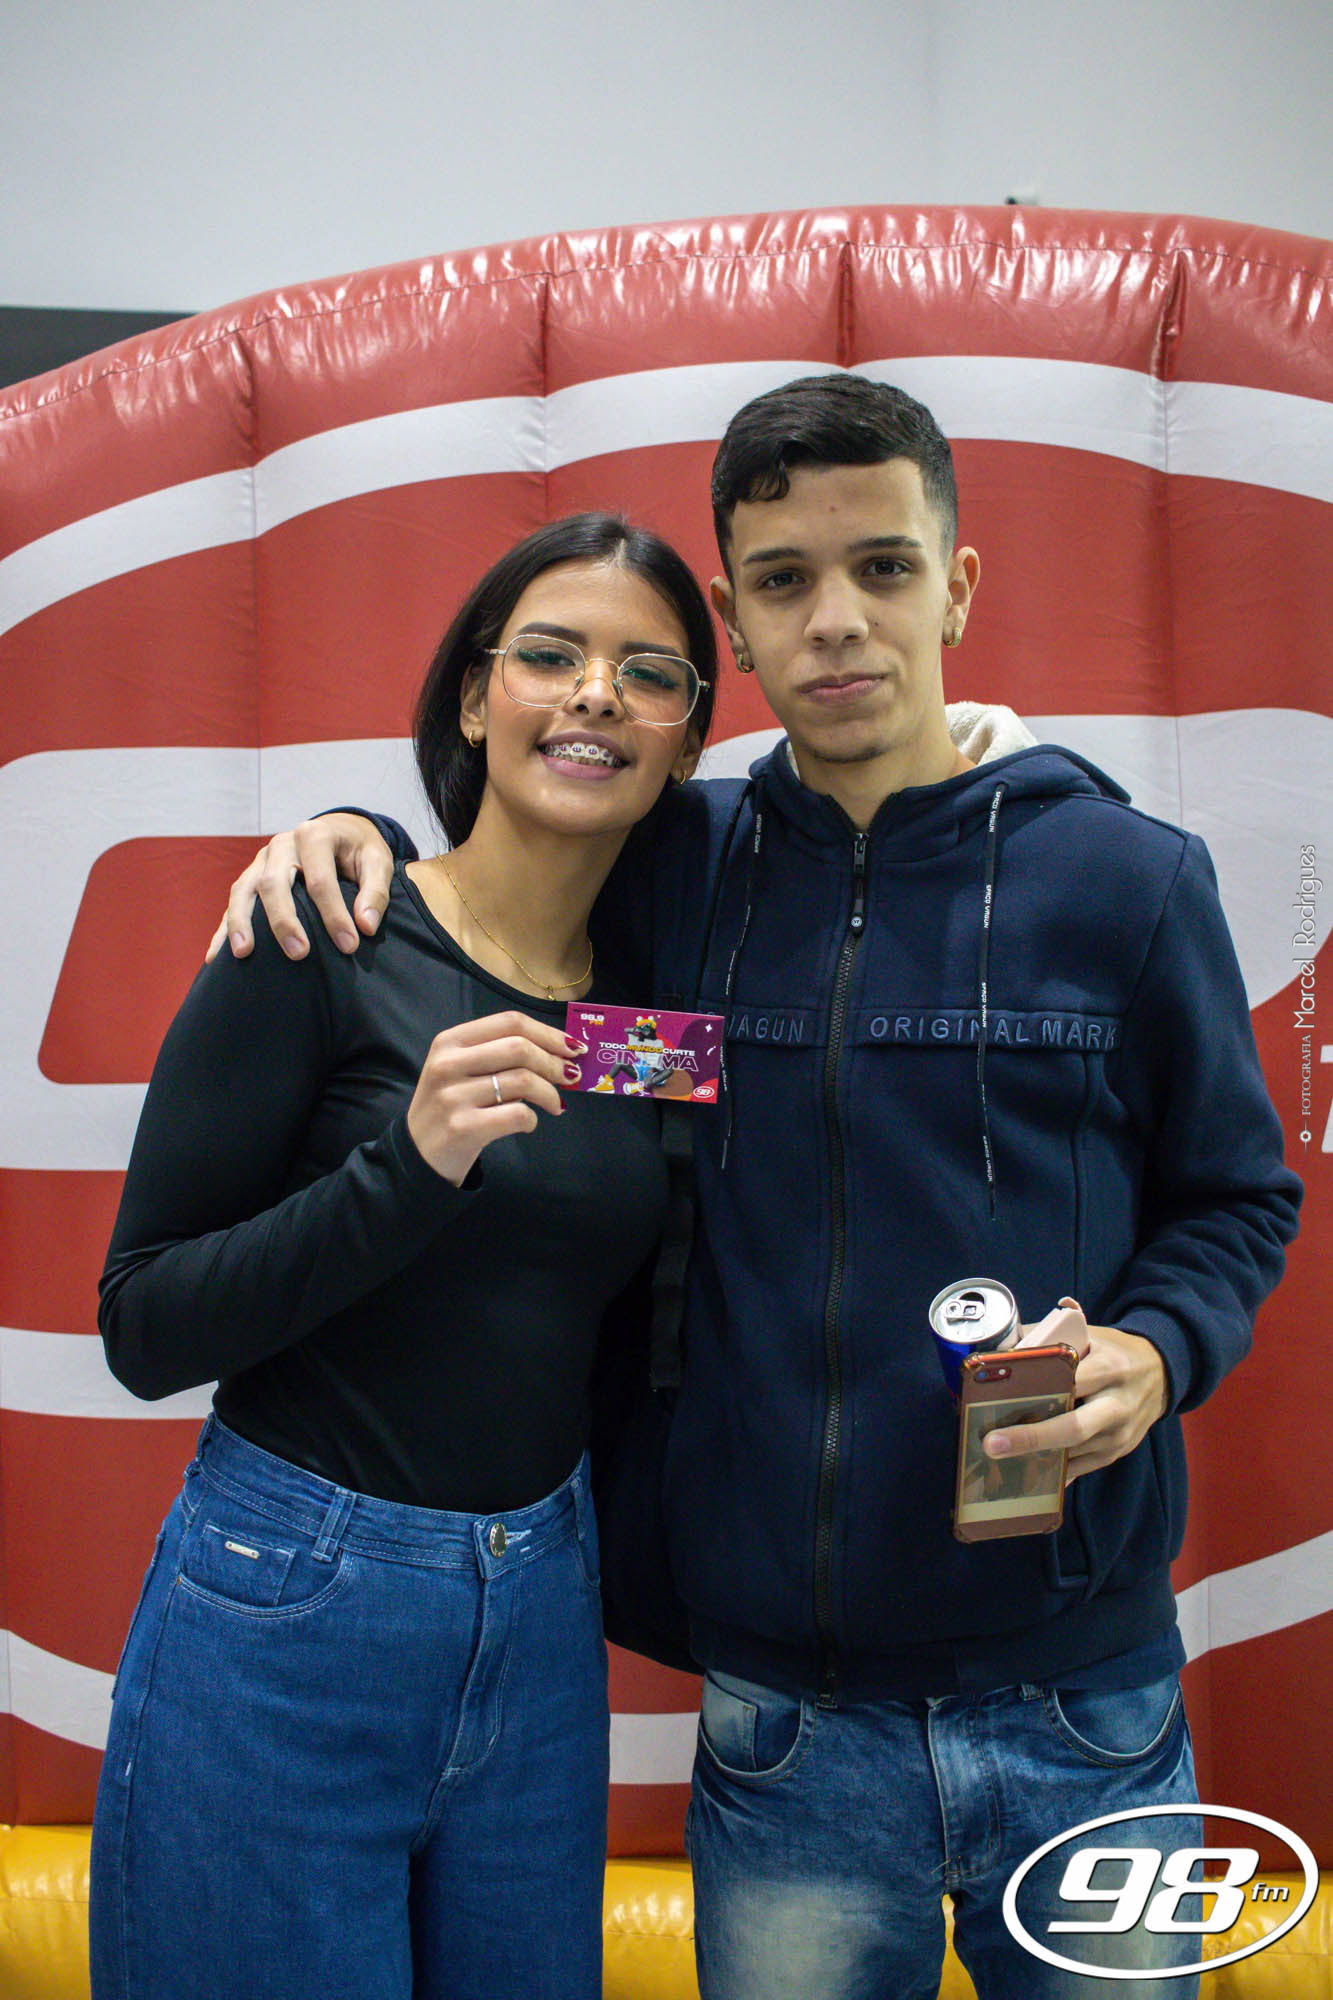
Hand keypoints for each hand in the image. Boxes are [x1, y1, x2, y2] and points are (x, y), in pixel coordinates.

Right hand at [205, 814, 393, 962]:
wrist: (341, 832)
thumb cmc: (360, 851)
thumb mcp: (379, 862)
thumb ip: (376, 892)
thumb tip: (366, 926)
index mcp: (314, 835)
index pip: (320, 879)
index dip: (334, 914)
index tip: (349, 946)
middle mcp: (282, 845)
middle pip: (273, 882)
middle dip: (284, 921)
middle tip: (299, 954)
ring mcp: (261, 860)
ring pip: (244, 890)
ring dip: (241, 923)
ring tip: (243, 954)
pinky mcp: (251, 877)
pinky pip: (234, 903)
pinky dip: (225, 929)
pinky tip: (217, 958)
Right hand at [407, 1011, 585, 1184]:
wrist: (417, 1155)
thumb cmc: (450, 1107)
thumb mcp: (461, 1071)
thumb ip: (499, 1056)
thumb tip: (560, 1052)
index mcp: (450, 1041)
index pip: (510, 1022)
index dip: (548, 1033)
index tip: (573, 1047)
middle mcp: (448, 1064)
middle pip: (520, 1047)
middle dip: (555, 1062)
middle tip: (570, 1076)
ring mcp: (453, 1096)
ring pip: (523, 1081)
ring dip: (550, 1093)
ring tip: (555, 1104)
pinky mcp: (463, 1128)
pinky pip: (517, 1114)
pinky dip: (532, 1119)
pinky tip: (528, 1123)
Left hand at [983, 1307, 1169, 1484]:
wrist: (1160, 1374)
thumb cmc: (1113, 1351)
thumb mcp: (1089, 1335)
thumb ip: (1049, 1337)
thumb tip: (1003, 1346)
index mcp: (1110, 1368)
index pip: (1072, 1381)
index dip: (1038, 1391)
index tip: (1003, 1398)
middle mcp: (1117, 1405)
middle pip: (1073, 1428)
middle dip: (1031, 1438)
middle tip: (992, 1444)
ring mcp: (1119, 1434)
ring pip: (1072, 1452)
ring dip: (1035, 1457)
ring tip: (997, 1458)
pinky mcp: (1116, 1452)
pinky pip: (1079, 1467)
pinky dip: (1052, 1470)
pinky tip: (1024, 1470)